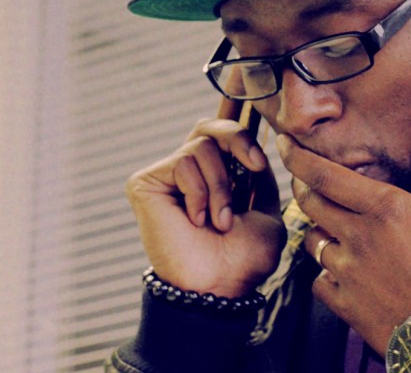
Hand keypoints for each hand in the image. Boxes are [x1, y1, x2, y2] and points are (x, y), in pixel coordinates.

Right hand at [126, 118, 283, 297]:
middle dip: (235, 140)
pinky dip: (199, 193)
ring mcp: (164, 179)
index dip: (241, 139)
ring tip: (219, 221)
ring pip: (200, 147)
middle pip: (205, 126)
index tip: (257, 165)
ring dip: (220, 186)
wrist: (220, 284)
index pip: (220, 136)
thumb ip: (259, 177)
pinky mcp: (145, 183)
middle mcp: (185, 175)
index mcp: (210, 179)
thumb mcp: (265, 210)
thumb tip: (255, 147)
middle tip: (252, 167)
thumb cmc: (243, 260)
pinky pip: (182, 163)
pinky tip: (195, 221)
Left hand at [277, 134, 410, 352]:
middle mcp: (360, 233)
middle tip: (312, 187)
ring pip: (312, 240)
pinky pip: (319, 280)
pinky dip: (326, 275)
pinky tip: (344, 276)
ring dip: (319, 234)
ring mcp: (347, 268)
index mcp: (390, 208)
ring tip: (334, 234)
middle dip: (308, 191)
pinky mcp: (342, 301)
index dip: (300, 157)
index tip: (287, 144)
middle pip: (311, 201)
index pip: (326, 173)